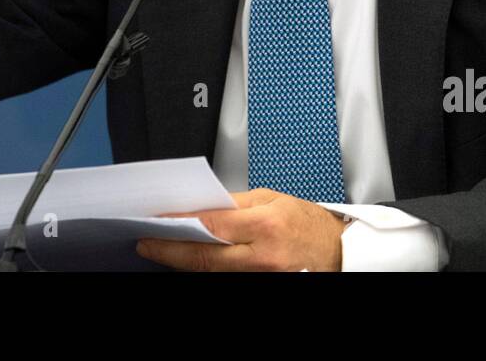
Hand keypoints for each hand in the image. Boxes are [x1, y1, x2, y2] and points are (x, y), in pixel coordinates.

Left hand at [135, 188, 347, 270]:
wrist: (339, 253)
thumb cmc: (309, 225)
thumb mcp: (273, 200)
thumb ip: (236, 204)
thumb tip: (200, 205)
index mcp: (266, 226)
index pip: (211, 225)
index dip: (179, 223)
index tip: (157, 219)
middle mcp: (262, 258)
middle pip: (204, 257)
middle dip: (169, 250)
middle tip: (146, 243)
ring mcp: (261, 278)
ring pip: (210, 273)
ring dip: (183, 262)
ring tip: (162, 250)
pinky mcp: (259, 287)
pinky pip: (224, 279)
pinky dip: (204, 270)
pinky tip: (189, 261)